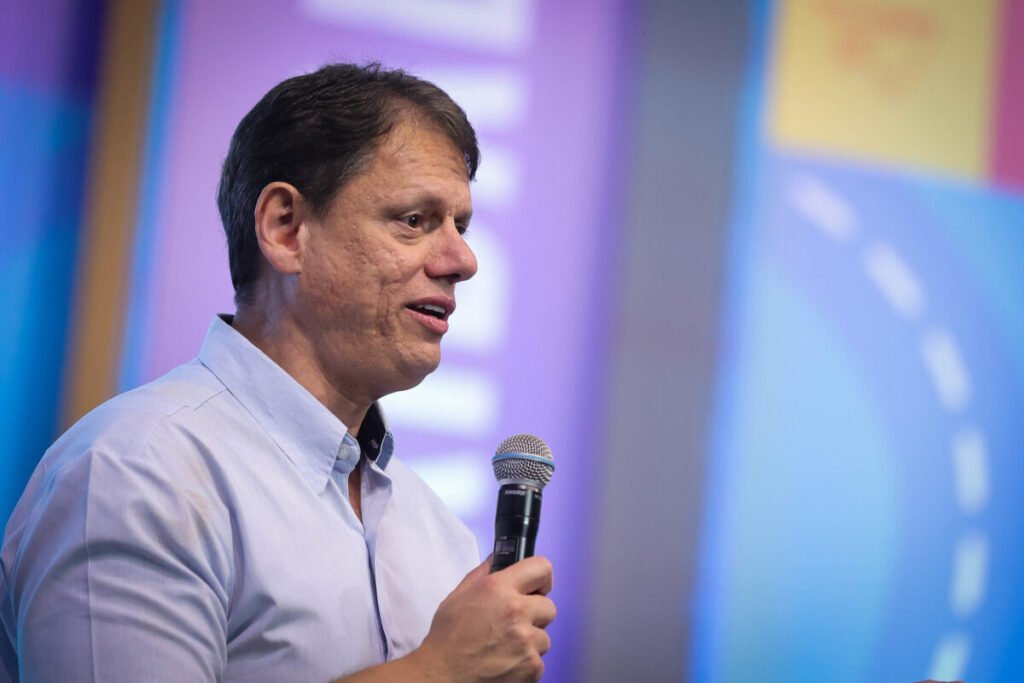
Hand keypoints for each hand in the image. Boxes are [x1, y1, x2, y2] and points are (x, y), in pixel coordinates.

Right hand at [411, 555, 555, 681]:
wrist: (443, 676)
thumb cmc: (447, 638)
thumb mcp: (459, 595)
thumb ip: (484, 573)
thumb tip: (499, 559)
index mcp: (498, 588)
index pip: (542, 568)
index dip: (541, 578)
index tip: (537, 587)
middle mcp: (516, 611)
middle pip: (548, 606)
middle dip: (534, 614)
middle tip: (513, 624)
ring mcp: (526, 640)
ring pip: (544, 637)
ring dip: (530, 642)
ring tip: (504, 647)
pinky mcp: (532, 666)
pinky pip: (539, 660)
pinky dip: (526, 664)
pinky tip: (506, 662)